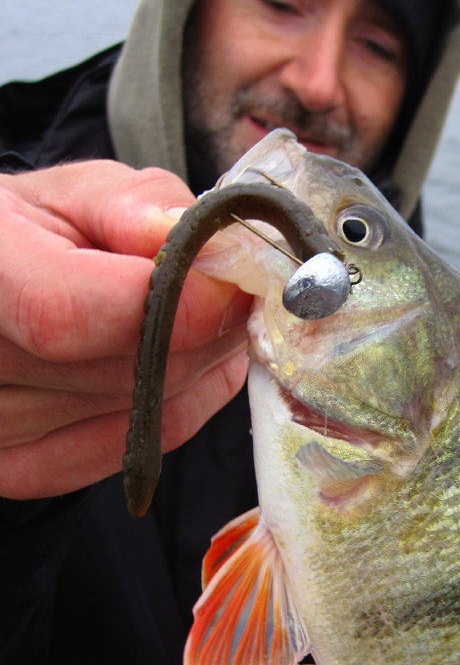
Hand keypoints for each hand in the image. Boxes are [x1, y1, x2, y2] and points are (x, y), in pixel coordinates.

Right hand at [0, 161, 251, 498]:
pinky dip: (186, 403)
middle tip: (229, 292)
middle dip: (202, 331)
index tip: (230, 283)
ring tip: (198, 318)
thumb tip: (198, 242)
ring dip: (199, 365)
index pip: (64, 315)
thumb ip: (133, 206)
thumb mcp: (72, 195)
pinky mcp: (23, 469)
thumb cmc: (28, 233)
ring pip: (146, 413)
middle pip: (125, 374)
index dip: (168, 306)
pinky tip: (188, 362)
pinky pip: (144, 447)